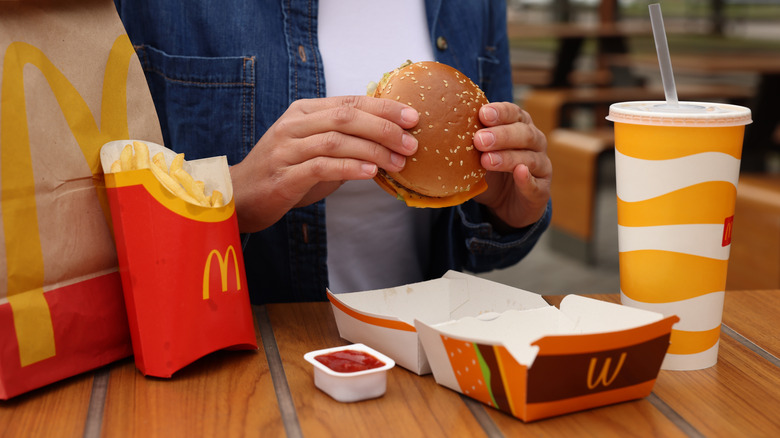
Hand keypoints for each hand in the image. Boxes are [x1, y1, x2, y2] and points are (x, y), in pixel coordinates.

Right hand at [230, 95, 418, 232]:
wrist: (241, 197)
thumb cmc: (286, 172)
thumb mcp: (316, 150)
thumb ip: (346, 143)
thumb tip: (391, 143)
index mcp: (304, 111)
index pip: (350, 102)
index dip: (384, 107)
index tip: (414, 117)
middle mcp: (293, 125)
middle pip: (345, 117)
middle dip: (384, 128)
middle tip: (411, 143)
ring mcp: (286, 149)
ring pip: (336, 140)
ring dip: (373, 151)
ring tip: (398, 162)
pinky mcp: (283, 176)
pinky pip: (321, 167)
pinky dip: (350, 168)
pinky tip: (370, 173)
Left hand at [472, 102, 551, 230]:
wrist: (506, 203)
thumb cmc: (491, 171)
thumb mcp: (477, 154)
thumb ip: (467, 142)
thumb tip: (434, 130)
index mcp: (519, 126)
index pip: (514, 113)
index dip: (500, 112)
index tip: (482, 114)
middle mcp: (534, 143)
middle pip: (524, 133)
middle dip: (501, 135)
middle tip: (479, 140)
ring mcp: (541, 166)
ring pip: (530, 158)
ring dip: (508, 157)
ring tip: (486, 160)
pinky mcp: (541, 189)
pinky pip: (536, 183)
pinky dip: (527, 178)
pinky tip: (519, 173)